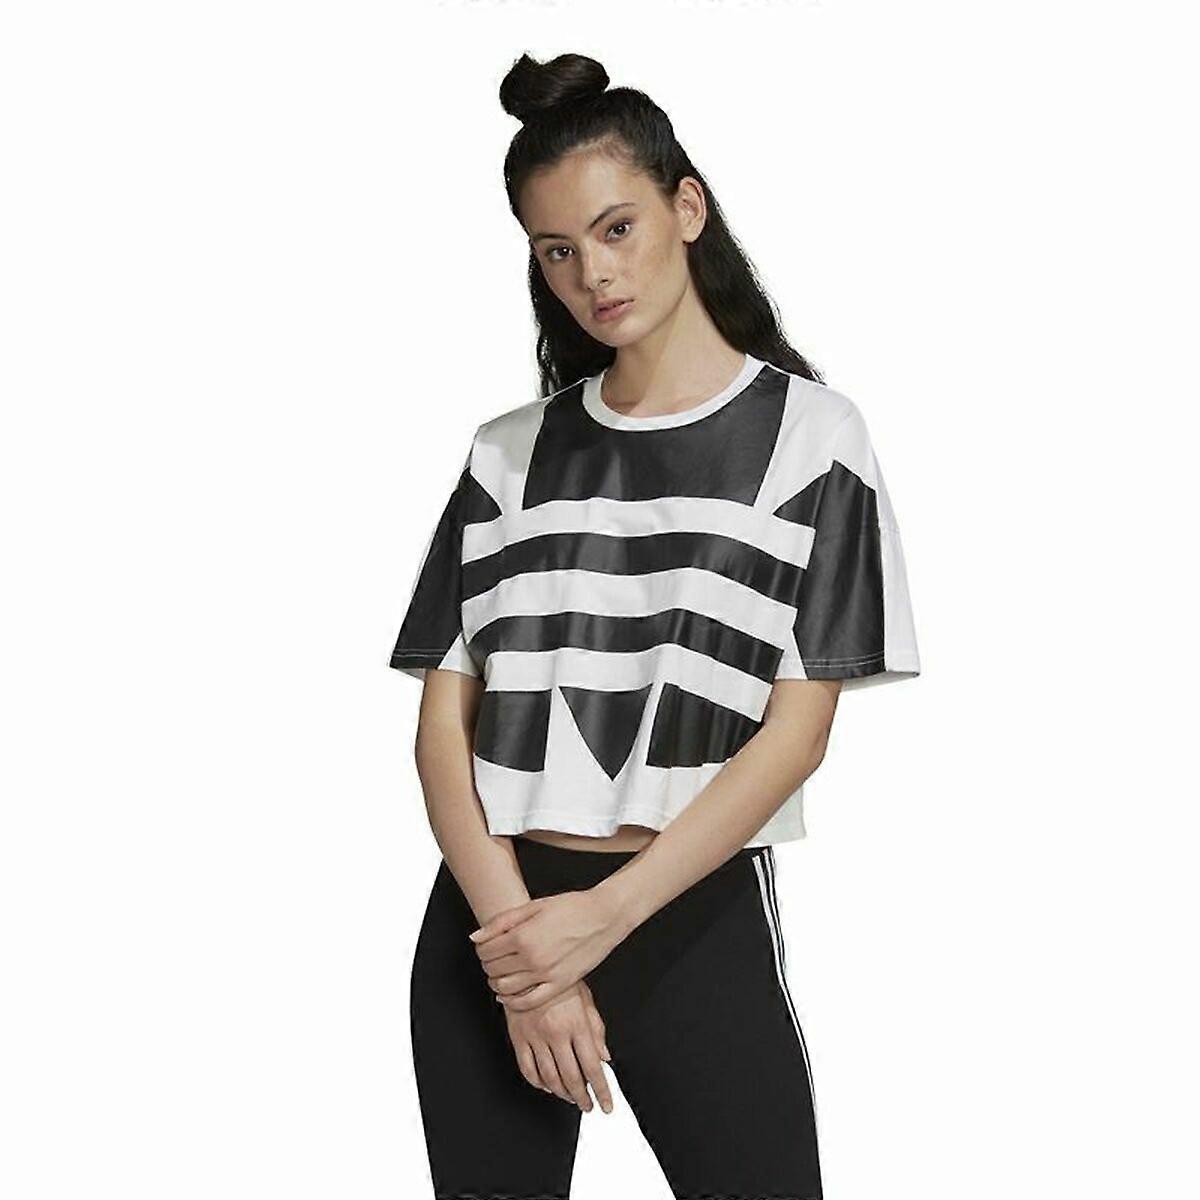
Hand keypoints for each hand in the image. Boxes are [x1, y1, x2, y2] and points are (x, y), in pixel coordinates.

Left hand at [470, 887, 627, 1010]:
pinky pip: (528, 1002)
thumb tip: (475, 938)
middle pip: (493, 969)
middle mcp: (532, 958)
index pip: (485, 951)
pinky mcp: (560, 985)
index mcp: (523, 936)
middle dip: (488, 963)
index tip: (486, 945)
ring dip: (497, 982)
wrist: (604, 916)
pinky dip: (513, 1002)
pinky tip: (509, 995)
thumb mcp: (533, 906)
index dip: (481, 949)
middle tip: (495, 957)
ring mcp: (546, 975)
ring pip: (505, 988)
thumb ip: (501, 922)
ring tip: (502, 973)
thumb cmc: (571, 907)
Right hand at [502, 978, 614, 1113]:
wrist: (528, 965)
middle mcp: (556, 1033)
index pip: (593, 1067)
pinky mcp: (518, 1037)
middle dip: (582, 1098)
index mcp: (576, 1024)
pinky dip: (538, 1083)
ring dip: (562, 1094)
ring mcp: (536, 1037)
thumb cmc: (560, 981)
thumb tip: (605, 1056)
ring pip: (550, 1078)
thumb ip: (596, 1029)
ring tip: (570, 1098)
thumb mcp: (586, 999)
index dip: (601, 1090)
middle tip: (588, 1106)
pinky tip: (546, 1086)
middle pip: (572, 1078)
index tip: (606, 1105)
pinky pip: (528, 1069)